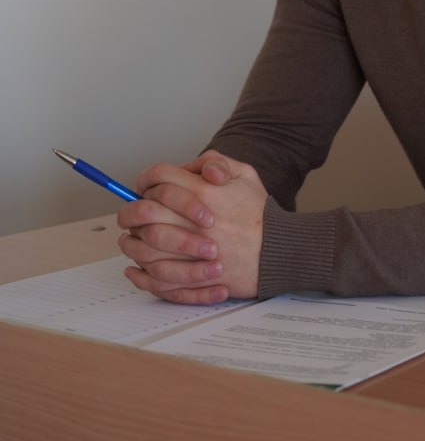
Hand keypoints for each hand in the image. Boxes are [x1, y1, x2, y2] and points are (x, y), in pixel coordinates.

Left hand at [117, 152, 266, 303]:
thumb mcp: (246, 175)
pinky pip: (155, 278)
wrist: (279, 251)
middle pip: (142, 211)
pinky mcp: (194, 277)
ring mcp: (191, 251)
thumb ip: (217, 162)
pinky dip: (140, 275)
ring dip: (131, 242)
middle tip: (130, 214)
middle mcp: (192, 220)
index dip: (145, 179)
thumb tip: (193, 166)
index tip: (143, 186)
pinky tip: (136, 270)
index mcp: (203, 192)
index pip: (158, 177)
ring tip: (130, 241)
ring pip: (142, 246)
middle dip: (130, 210)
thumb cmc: (261, 215)